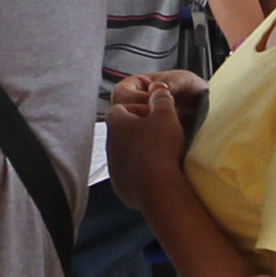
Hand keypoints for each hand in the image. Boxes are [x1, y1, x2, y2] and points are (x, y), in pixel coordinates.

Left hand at [102, 71, 195, 207]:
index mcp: (116, 123)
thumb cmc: (161, 147)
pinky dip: (140, 172)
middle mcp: (110, 145)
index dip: (137, 108)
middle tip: (159, 134)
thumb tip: (158, 88)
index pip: (119, 108)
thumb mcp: (166, 115)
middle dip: (138, 131)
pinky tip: (157, 173)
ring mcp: (113, 167)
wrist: (158, 188)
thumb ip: (161, 98)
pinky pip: (129, 175)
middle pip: (122, 132)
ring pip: (125, 154)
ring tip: (160, 155)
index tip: (153, 114)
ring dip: (139, 152)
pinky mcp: (120, 186)